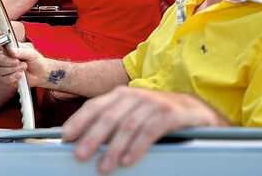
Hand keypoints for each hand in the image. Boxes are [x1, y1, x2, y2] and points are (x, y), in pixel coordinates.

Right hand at [0, 43, 45, 87]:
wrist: (41, 73)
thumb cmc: (36, 60)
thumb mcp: (32, 53)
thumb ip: (21, 51)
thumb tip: (12, 51)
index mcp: (10, 48)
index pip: (0, 41)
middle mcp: (6, 57)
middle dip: (6, 61)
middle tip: (17, 62)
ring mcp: (5, 68)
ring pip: (1, 70)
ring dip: (13, 70)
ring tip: (24, 67)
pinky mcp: (7, 78)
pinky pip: (4, 79)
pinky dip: (13, 77)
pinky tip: (20, 75)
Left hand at [61, 87, 228, 174]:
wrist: (195, 110)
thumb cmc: (157, 115)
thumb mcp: (132, 114)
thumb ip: (112, 122)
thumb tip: (84, 140)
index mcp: (121, 95)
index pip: (95, 105)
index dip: (80, 120)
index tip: (67, 136)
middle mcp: (135, 95)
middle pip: (109, 116)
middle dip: (93, 137)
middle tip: (80, 155)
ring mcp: (153, 103)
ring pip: (128, 125)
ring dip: (114, 148)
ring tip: (104, 166)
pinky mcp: (170, 114)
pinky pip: (150, 131)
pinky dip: (137, 147)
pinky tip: (128, 160)